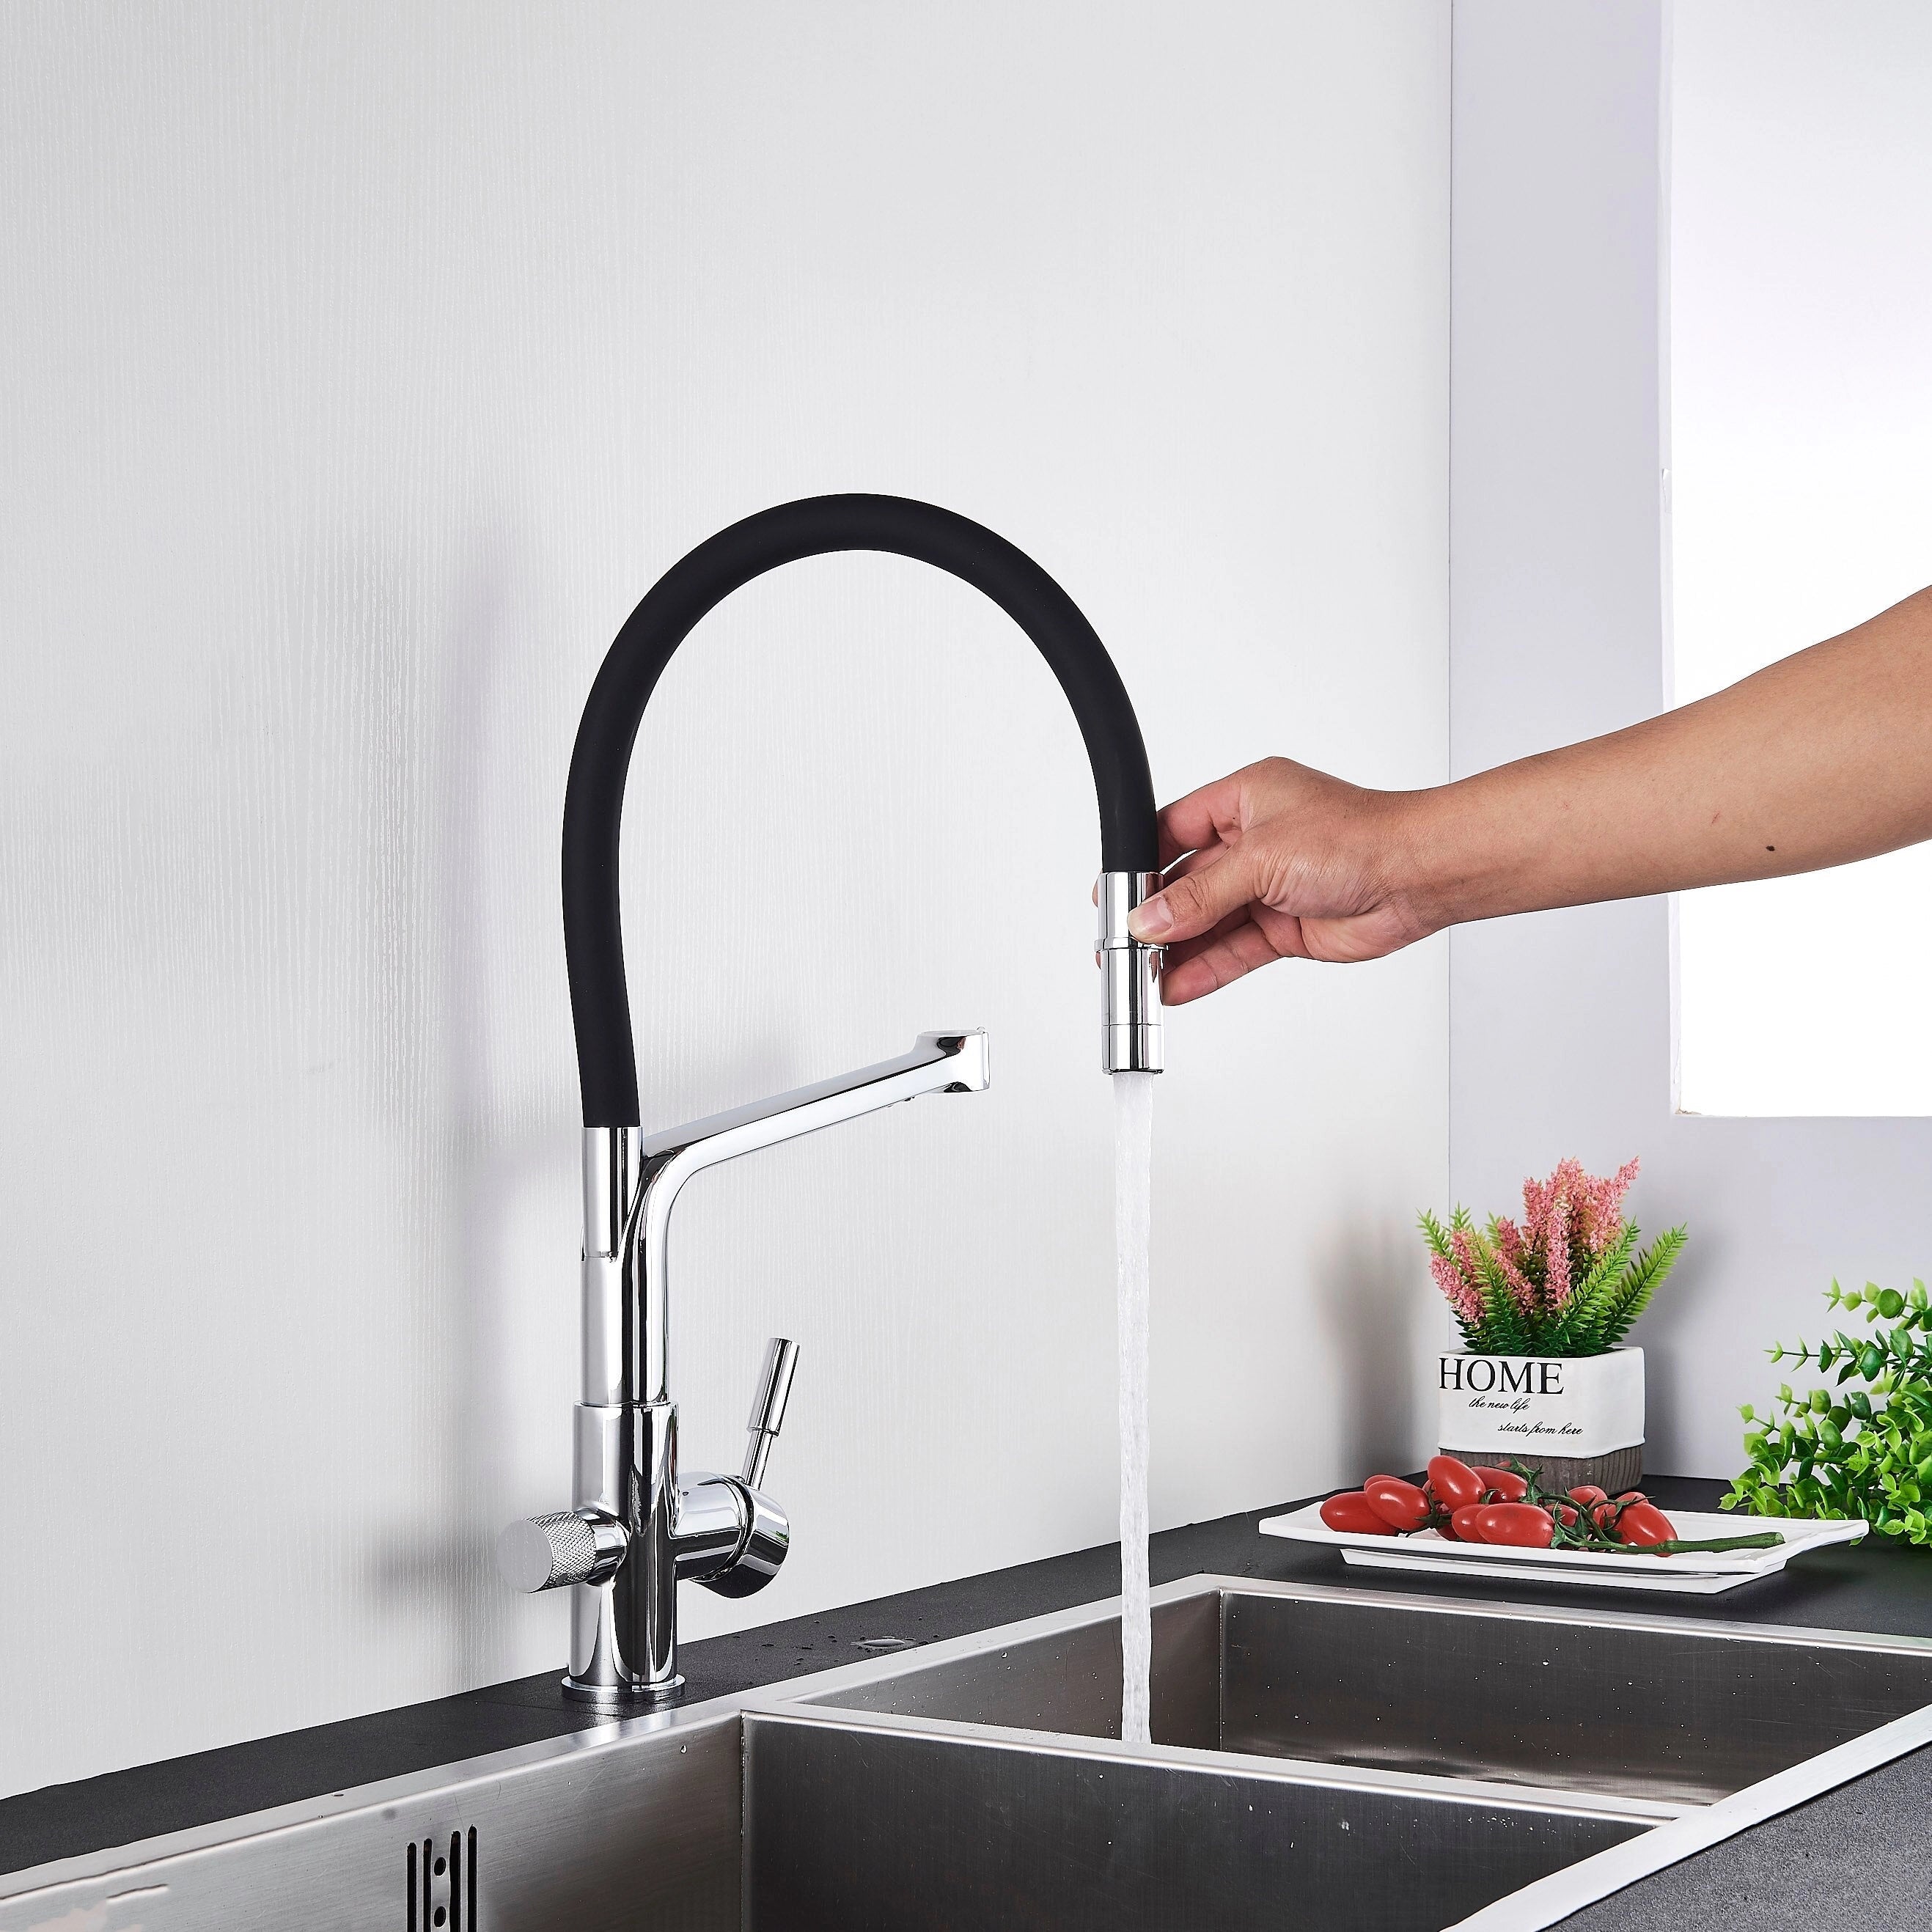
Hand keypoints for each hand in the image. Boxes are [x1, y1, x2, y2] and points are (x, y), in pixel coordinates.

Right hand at [1128, 758, 1429, 1003]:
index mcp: (1245, 799)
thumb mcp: (1260, 858)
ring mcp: (1271, 886)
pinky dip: (1208, 969)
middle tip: (1123, 946)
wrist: (1417, 876)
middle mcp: (1256, 841)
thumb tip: (1151, 919)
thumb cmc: (1358, 838)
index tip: (1112, 896)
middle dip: (1157, 916)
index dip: (1141, 863)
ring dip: (1179, 950)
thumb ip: (1200, 895)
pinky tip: (1179, 985)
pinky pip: (1236, 950)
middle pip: (1188, 883)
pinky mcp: (1286, 927)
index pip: (1174, 830)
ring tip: (1144, 975)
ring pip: (1210, 923)